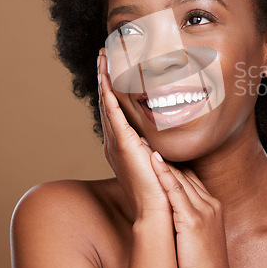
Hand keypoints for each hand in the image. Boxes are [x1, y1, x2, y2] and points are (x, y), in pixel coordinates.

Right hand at [97, 48, 170, 218]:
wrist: (158, 212)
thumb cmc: (161, 191)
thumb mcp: (158, 162)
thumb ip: (157, 147)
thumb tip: (164, 138)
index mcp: (123, 146)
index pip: (115, 111)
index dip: (112, 90)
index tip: (113, 69)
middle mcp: (115, 142)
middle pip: (107, 103)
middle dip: (105, 78)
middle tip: (103, 55)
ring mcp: (116, 142)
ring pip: (107, 103)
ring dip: (104, 79)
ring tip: (102, 57)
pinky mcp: (123, 143)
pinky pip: (112, 112)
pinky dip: (108, 93)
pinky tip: (106, 76)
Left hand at [150, 152, 241, 267]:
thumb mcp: (201, 236)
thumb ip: (190, 219)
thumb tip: (173, 211)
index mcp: (211, 206)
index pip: (191, 177)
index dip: (174, 163)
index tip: (158, 149)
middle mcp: (209, 204)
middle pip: (185, 172)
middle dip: (166, 155)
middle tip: (147, 137)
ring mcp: (202, 211)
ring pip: (179, 177)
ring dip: (161, 158)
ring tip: (145, 141)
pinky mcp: (192, 221)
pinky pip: (176, 191)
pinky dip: (164, 174)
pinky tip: (153, 161)